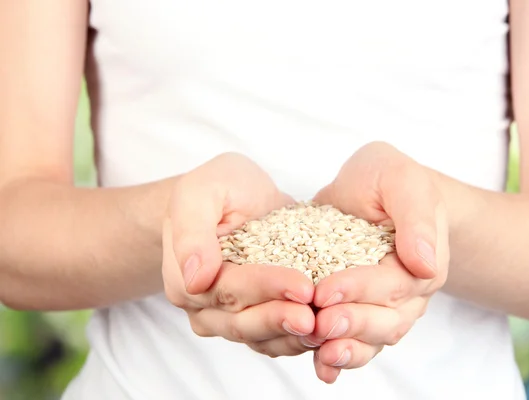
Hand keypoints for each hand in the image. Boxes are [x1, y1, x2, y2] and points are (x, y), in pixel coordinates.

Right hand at [162, 153, 315, 356]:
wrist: (237, 196)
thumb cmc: (219, 187)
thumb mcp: (201, 191)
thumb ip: (192, 230)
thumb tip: (195, 279)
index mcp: (184, 277)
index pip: (227, 289)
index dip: (266, 288)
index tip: (303, 286)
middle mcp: (202, 306)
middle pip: (242, 322)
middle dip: (280, 319)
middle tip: (314, 318)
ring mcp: (226, 319)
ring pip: (259, 338)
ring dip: (292, 337)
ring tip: (324, 329)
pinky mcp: (254, 321)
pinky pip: (274, 340)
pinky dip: (298, 340)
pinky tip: (324, 334)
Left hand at [307, 141, 449, 382]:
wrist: (375, 191)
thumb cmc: (388, 179)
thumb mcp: (401, 179)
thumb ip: (415, 215)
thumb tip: (425, 262)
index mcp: (422, 260)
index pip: (394, 283)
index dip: (360, 289)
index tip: (325, 291)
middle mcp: (408, 292)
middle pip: (387, 320)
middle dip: (352, 324)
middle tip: (319, 324)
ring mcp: (386, 307)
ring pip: (372, 339)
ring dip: (347, 349)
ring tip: (322, 355)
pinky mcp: (360, 311)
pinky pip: (356, 342)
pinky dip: (339, 359)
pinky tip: (322, 367)